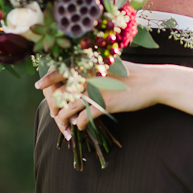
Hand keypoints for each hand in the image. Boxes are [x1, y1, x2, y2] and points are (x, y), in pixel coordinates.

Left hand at [35, 62, 160, 137]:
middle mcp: (89, 76)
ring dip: (63, 119)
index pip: (61, 70)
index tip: (39, 86)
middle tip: (54, 113)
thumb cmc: (135, 74)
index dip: (48, 78)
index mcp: (90, 64)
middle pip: (61, 92)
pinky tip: (80, 127)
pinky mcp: (104, 105)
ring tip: (65, 124)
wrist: (153, 82)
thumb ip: (97, 68)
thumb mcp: (113, 64)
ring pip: (68, 107)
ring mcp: (95, 90)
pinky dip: (79, 125)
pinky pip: (83, 118)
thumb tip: (84, 72)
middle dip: (54, 105)